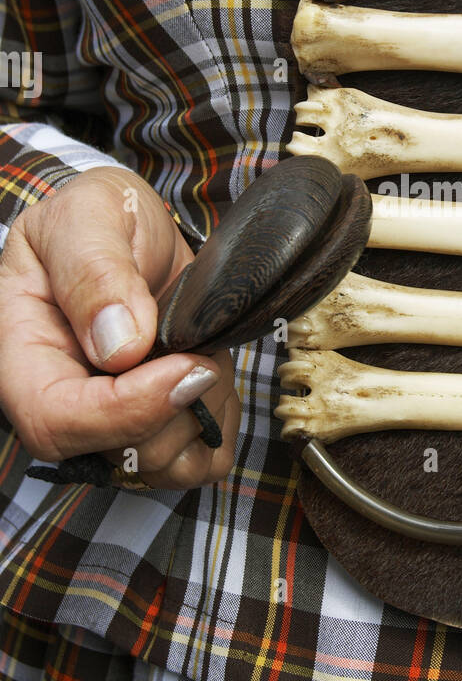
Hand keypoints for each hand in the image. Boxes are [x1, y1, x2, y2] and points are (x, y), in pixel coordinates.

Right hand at [0, 167, 240, 488]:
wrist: (130, 228)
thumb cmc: (97, 218)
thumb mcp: (88, 215)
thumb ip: (95, 271)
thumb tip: (118, 344)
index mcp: (23, 353)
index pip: (55, 420)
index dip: (125, 409)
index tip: (186, 365)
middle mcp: (60, 400)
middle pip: (112, 454)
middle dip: (175, 408)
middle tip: (202, 345)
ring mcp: (106, 422)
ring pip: (160, 465)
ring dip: (202, 409)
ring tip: (203, 348)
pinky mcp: (152, 429)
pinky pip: (194, 464)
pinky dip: (219, 424)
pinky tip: (211, 373)